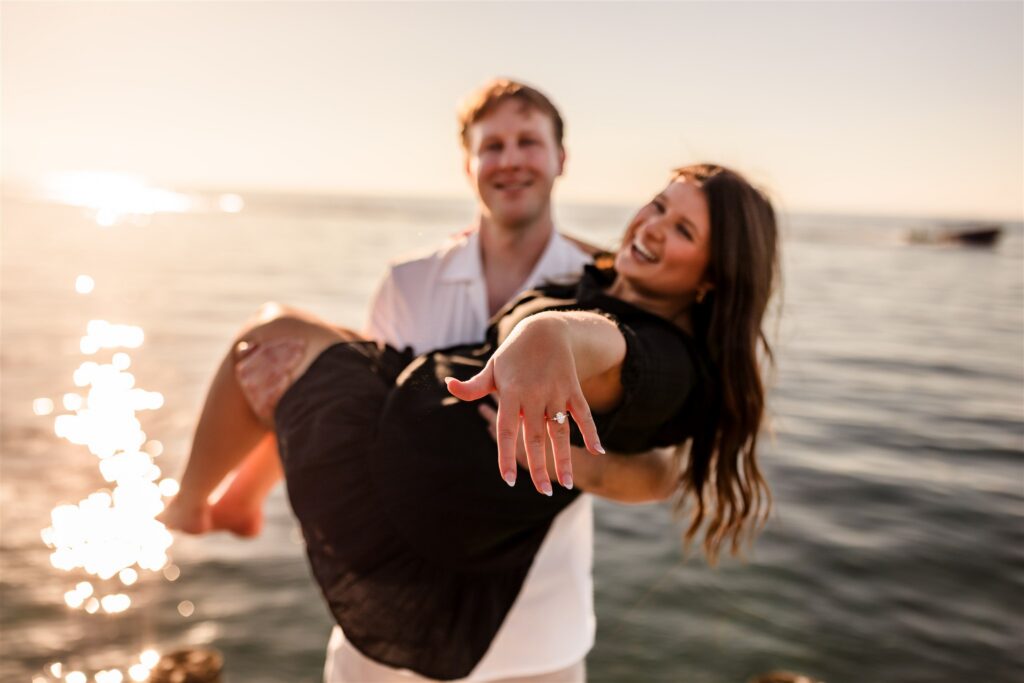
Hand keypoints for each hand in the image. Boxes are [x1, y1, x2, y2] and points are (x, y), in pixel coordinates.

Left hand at [446, 317, 603, 495]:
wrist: (545, 329)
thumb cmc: (513, 354)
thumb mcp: (492, 368)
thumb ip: (473, 386)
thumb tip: (449, 385)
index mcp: (511, 393)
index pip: (507, 431)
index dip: (506, 456)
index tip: (509, 480)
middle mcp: (534, 395)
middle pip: (535, 437)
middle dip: (539, 467)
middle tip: (543, 492)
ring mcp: (556, 393)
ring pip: (560, 432)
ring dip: (564, 459)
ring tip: (566, 484)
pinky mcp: (573, 390)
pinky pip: (584, 414)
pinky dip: (591, 432)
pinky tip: (597, 451)